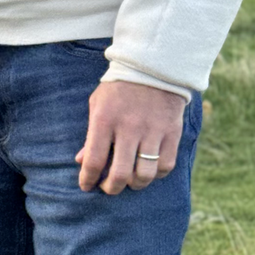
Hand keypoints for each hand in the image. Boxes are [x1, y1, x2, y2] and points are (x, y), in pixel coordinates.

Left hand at [76, 80, 186, 194]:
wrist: (153, 66)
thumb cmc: (119, 88)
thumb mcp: (97, 105)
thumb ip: (90, 136)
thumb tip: (81, 162)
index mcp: (105, 120)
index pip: (94, 161)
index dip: (88, 179)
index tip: (86, 186)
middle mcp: (129, 128)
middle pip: (120, 174)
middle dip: (111, 188)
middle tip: (108, 187)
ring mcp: (152, 131)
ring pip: (144, 174)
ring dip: (135, 184)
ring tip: (130, 180)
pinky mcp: (172, 132)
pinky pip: (166, 165)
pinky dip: (157, 174)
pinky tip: (149, 169)